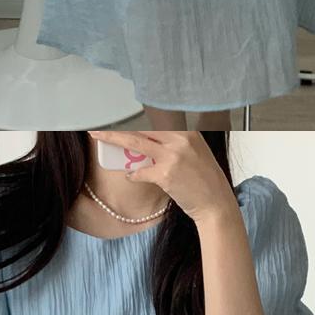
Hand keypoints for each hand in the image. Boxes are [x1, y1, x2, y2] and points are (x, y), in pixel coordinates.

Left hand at [102, 127, 236, 227]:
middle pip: (142, 126)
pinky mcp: (165, 174)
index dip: (135, 114)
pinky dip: (134, 174)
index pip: (155, 117)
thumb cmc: (205, 178)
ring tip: (98, 135)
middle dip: (118, 123)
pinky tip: (131, 175)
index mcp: (188, 130)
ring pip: (135, 143)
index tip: (119, 111)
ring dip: (114, 139)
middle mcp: (180, 139)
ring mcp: (172, 156)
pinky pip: (141, 172)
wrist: (216, 203)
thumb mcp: (195, 151)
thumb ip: (174, 141)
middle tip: (99, 121)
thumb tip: (148, 137)